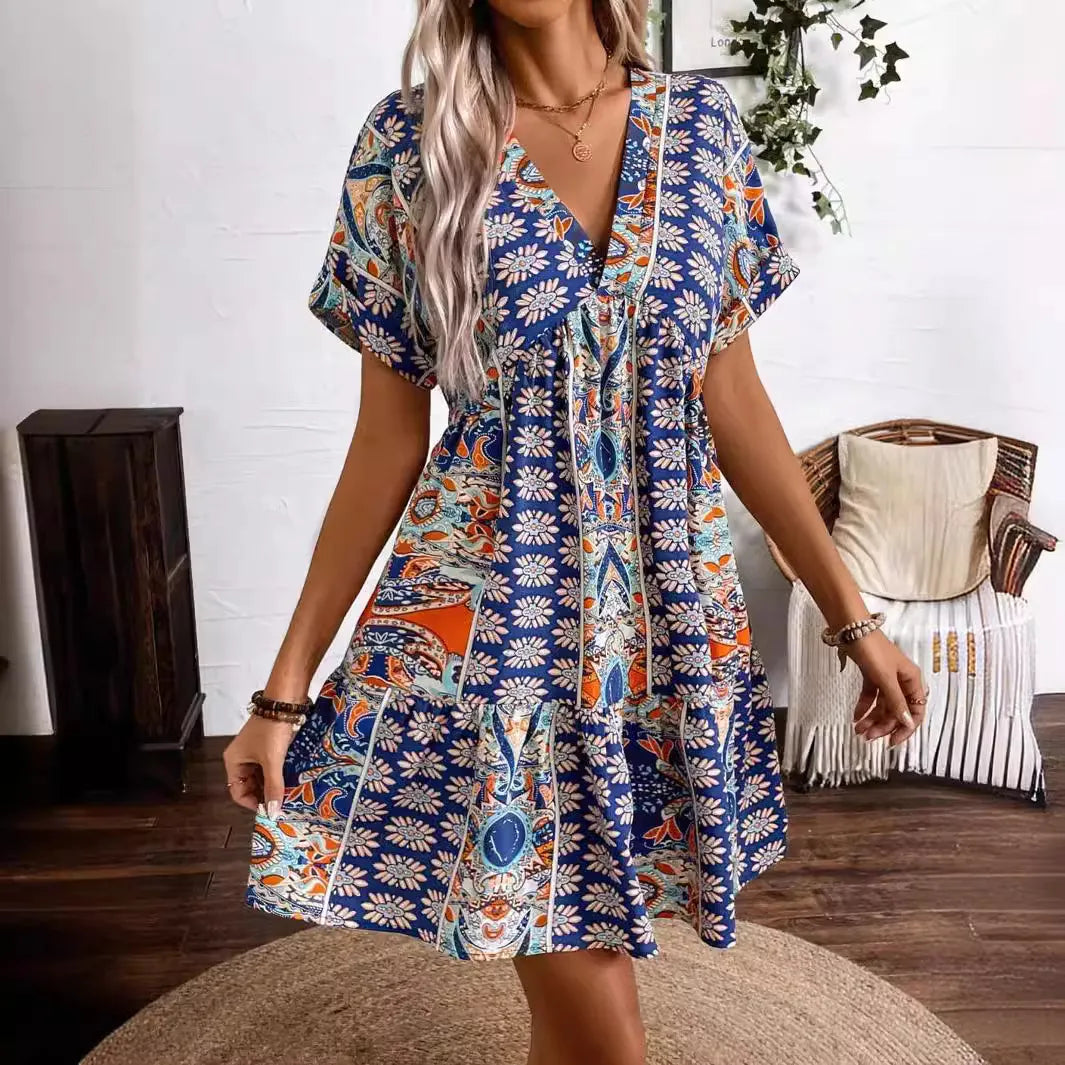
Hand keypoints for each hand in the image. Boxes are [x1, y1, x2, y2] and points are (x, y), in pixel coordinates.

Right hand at [222, 713, 294, 817]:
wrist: (285, 701)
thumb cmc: (272, 728)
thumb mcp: (272, 760)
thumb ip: (273, 786)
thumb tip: (273, 811)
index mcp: (234, 761)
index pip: (237, 792)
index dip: (252, 803)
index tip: (270, 810)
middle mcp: (242, 757)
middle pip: (250, 785)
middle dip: (265, 794)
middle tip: (282, 804)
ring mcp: (255, 751)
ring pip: (262, 776)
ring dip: (274, 784)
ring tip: (288, 793)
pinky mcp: (269, 746)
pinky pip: (271, 766)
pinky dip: (280, 774)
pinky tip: (291, 779)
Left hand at [844, 629, 927, 747]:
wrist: (850, 627)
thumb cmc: (872, 649)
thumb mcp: (885, 677)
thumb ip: (895, 701)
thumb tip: (907, 723)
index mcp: (912, 680)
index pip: (916, 710)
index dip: (906, 728)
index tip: (892, 742)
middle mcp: (901, 680)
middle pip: (897, 710)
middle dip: (884, 725)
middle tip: (868, 737)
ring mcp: (886, 678)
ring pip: (882, 705)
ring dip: (872, 719)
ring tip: (858, 730)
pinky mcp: (871, 675)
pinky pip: (871, 696)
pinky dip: (864, 707)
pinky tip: (856, 717)